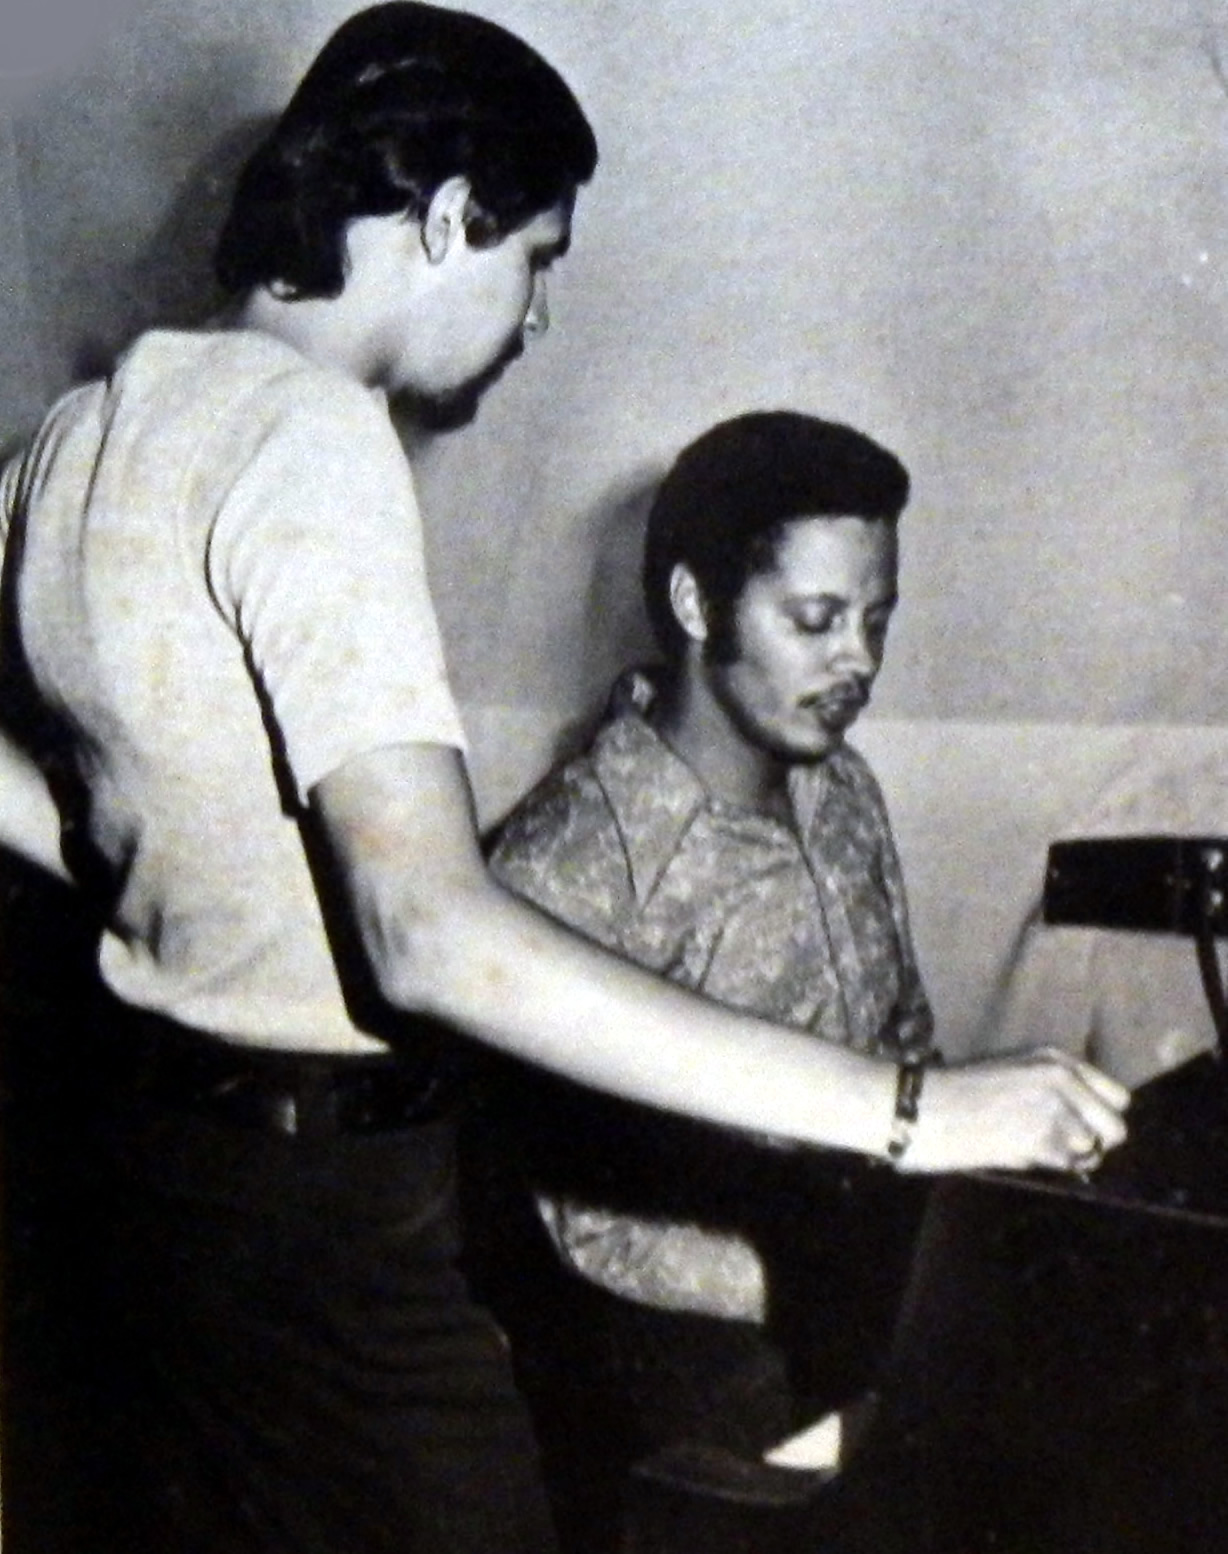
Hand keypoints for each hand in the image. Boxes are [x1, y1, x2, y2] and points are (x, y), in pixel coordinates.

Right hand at [901, 1046, 1129, 1174]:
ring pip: (1092, 1149)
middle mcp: (1062, 1080)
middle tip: (1061, 1147)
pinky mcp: (1041, 1139)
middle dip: (1094, 1141)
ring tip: (1032, 1148)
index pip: (1116, 1096)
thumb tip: (1084, 1123)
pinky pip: (1067, 1165)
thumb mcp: (1012, 1070)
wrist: (922, 1106)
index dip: (1099, 1116)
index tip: (1080, 1126)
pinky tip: (1019, 1153)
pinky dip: (1049, 1166)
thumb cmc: (957, 1090)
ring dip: (1068, 1155)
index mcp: (1055, 1059)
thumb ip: (1051, 1089)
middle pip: (1115, 1127)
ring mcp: (1054, 1109)